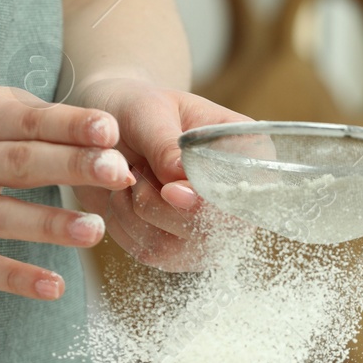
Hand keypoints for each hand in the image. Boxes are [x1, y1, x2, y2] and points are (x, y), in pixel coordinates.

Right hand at [0, 81, 134, 299]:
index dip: (67, 124)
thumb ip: (8, 110)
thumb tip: (76, 123)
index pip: (22, 119)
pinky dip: (13, 278)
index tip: (109, 130)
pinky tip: (54, 286)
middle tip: (119, 174)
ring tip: (95, 230)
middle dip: (72, 168)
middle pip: (17, 164)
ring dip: (49, 224)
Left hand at [69, 76, 249, 270]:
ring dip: (138, 213)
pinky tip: (123, 195)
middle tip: (135, 172)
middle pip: (216, 232)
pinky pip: (151, 253)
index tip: (170, 190)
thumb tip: (180, 181)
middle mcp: (238, 201)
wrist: (113, 127)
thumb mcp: (150, 112)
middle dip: (162, 208)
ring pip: (176, 249)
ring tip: (131, 175)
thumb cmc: (140, 109)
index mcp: (249, 155)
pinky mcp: (180, 251)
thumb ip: (166, 144)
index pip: (248, 194)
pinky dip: (125, 225)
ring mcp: (211, 232)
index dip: (211, 202)